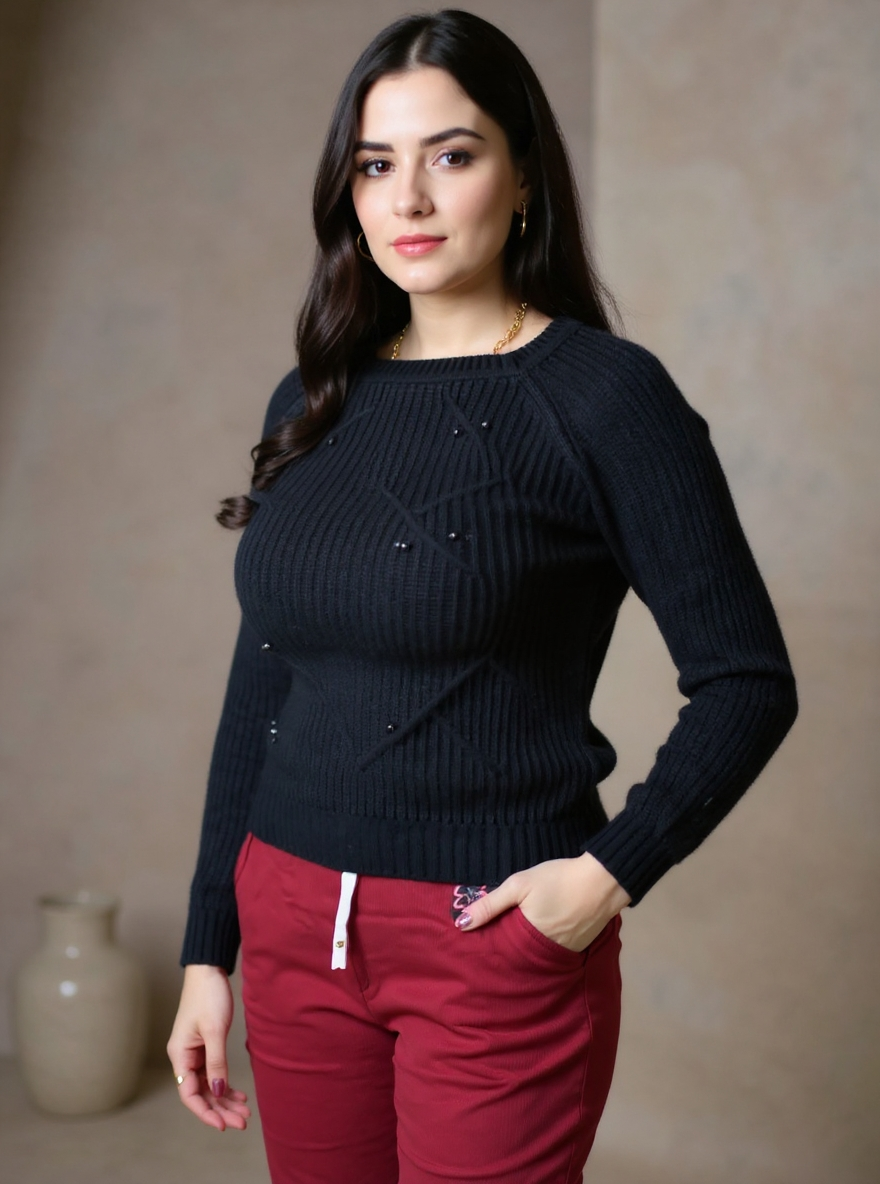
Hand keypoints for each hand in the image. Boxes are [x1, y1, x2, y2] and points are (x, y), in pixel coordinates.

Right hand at [166, 964, 250, 1130]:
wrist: (208, 970)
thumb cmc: (208, 996)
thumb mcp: (214, 1030)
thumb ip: (216, 1062)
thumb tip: (218, 1091)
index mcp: (179, 1055)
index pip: (189, 1093)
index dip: (205, 1111)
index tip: (223, 1124)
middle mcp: (184, 1057)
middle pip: (200, 1093)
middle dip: (220, 1109)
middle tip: (242, 1121)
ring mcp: (195, 1053)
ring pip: (209, 1085)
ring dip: (225, 1099)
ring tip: (244, 1111)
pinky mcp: (205, 1047)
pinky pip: (214, 1073)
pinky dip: (226, 1084)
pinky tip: (239, 1094)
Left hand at [455, 852, 630, 951]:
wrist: (603, 880)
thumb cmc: (558, 879)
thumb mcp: (520, 885)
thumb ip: (490, 905)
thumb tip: (461, 924)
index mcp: (527, 940)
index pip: (500, 952)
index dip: (490, 946)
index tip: (477, 941)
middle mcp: (545, 954)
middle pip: (518, 956)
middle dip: (507, 949)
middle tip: (497, 937)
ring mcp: (564, 953)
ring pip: (536, 955)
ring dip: (525, 948)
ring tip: (515, 935)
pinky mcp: (577, 949)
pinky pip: (554, 951)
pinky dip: (544, 944)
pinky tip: (540, 932)